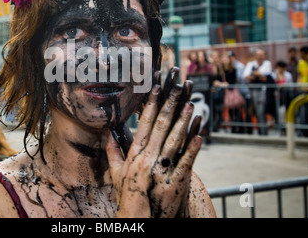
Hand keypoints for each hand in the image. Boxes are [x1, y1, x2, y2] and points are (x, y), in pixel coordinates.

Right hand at [106, 67, 202, 217]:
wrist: (138, 220)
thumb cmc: (128, 197)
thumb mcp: (116, 174)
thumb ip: (113, 153)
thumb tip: (107, 134)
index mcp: (135, 154)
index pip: (144, 123)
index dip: (150, 104)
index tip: (156, 88)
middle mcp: (148, 158)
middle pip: (160, 126)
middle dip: (169, 105)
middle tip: (176, 88)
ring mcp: (162, 169)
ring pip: (174, 140)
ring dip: (183, 121)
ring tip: (190, 104)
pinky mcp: (175, 182)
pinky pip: (185, 161)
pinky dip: (193, 147)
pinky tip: (200, 134)